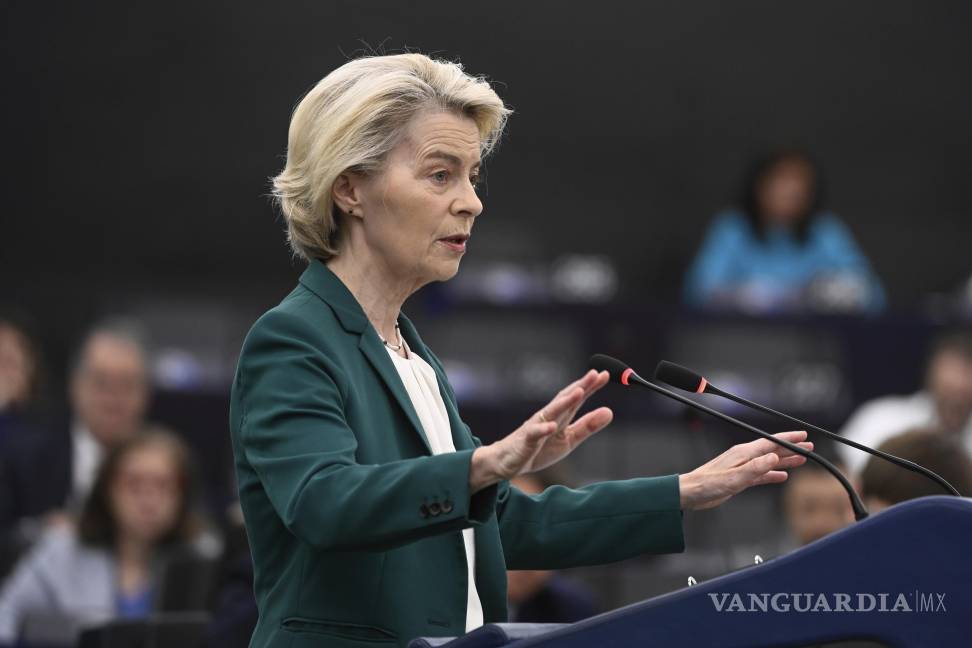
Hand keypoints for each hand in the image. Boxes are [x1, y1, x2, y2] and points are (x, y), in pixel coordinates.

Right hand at [470, 370, 612, 489]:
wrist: (509, 461)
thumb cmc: (539, 448)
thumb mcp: (569, 440)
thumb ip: (588, 426)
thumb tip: (610, 411)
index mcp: (561, 417)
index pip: (577, 399)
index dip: (590, 387)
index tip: (605, 375)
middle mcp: (549, 417)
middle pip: (565, 399)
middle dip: (580, 386)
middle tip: (595, 374)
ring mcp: (536, 426)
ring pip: (551, 412)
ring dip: (564, 402)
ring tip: (579, 392)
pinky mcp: (526, 440)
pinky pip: (534, 433)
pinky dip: (543, 429)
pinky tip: (552, 426)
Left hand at [678, 431, 812, 510]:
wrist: (691, 492)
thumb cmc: (707, 483)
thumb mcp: (734, 477)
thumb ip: (755, 468)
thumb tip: (775, 458)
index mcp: (744, 453)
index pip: (771, 442)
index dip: (788, 439)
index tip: (803, 437)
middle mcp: (744, 457)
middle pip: (772, 450)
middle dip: (791, 448)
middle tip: (809, 447)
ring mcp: (742, 467)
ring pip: (769, 461)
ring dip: (785, 460)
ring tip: (801, 460)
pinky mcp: (739, 478)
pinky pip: (761, 474)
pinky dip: (772, 474)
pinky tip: (782, 476)